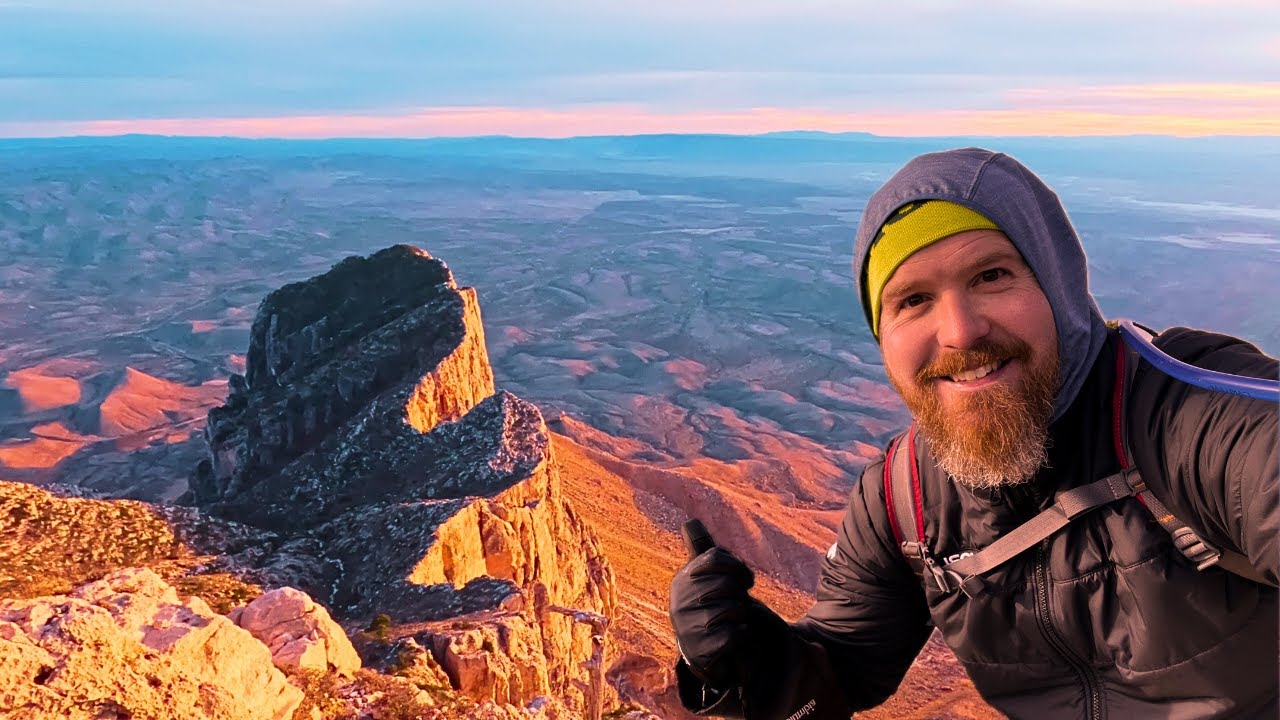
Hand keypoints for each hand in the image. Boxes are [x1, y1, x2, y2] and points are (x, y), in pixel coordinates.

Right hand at [669, 544, 759, 689]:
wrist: (703, 647)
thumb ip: (701, 549)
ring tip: (735, 616)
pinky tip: (736, 632)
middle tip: (739, 600)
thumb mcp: (706, 575)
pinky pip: (733, 634)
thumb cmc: (711, 602)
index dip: (737, 567)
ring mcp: (687, 627)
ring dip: (741, 613)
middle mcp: (679, 601)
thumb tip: (689, 522)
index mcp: (683, 578)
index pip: (716, 558)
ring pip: (732, 609)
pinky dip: (740, 632)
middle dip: (740, 592)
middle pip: (727, 584)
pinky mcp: (699, 651)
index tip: (742, 578)